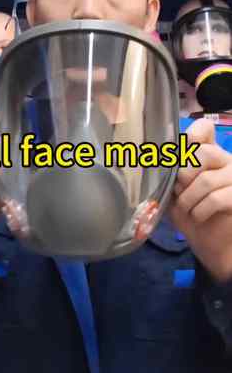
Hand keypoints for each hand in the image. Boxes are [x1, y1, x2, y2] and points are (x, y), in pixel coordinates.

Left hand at [169, 118, 231, 281]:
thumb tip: (149, 163)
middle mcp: (225, 160)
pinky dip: (200, 211)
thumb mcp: (173, 192)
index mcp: (207, 154)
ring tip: (186, 209)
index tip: (183, 149)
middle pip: (203, 154)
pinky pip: (216, 199)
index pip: (204, 129)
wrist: (211, 243)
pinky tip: (197, 217)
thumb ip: (166, 176)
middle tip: (179, 192)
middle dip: (184, 176)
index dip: (193, 134)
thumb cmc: (190, 214)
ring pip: (207, 180)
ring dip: (189, 199)